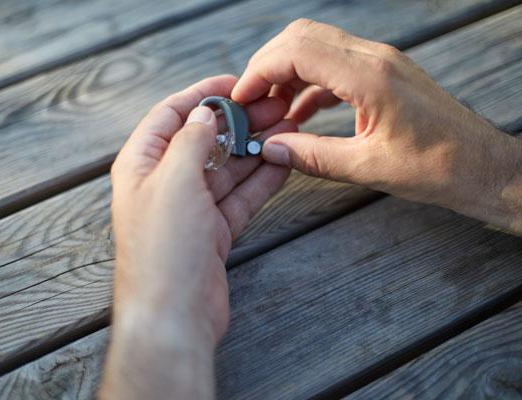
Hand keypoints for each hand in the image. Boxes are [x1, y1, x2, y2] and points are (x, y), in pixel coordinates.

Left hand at [100, 75, 294, 399]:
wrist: (173, 315)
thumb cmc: (163, 247)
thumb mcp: (175, 181)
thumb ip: (191, 142)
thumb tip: (204, 113)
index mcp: (141, 165)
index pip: (171, 115)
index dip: (202, 95)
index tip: (236, 82)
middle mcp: (164, 183)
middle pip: (204, 141)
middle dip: (238, 122)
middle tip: (276, 106)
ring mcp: (190, 209)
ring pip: (227, 168)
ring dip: (255, 149)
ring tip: (288, 128)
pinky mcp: (212, 232)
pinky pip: (239, 197)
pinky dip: (260, 181)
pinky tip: (283, 163)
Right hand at [232, 19, 521, 232]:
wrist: (481, 166)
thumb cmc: (436, 168)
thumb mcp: (367, 167)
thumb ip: (311, 156)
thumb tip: (269, 148)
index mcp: (370, 76)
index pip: (297, 52)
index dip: (260, 71)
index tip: (240, 98)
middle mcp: (374, 58)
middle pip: (302, 38)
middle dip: (267, 65)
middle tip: (249, 101)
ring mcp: (380, 61)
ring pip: (316, 47)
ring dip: (286, 73)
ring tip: (271, 110)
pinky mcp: (383, 73)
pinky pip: (334, 65)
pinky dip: (308, 84)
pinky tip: (298, 114)